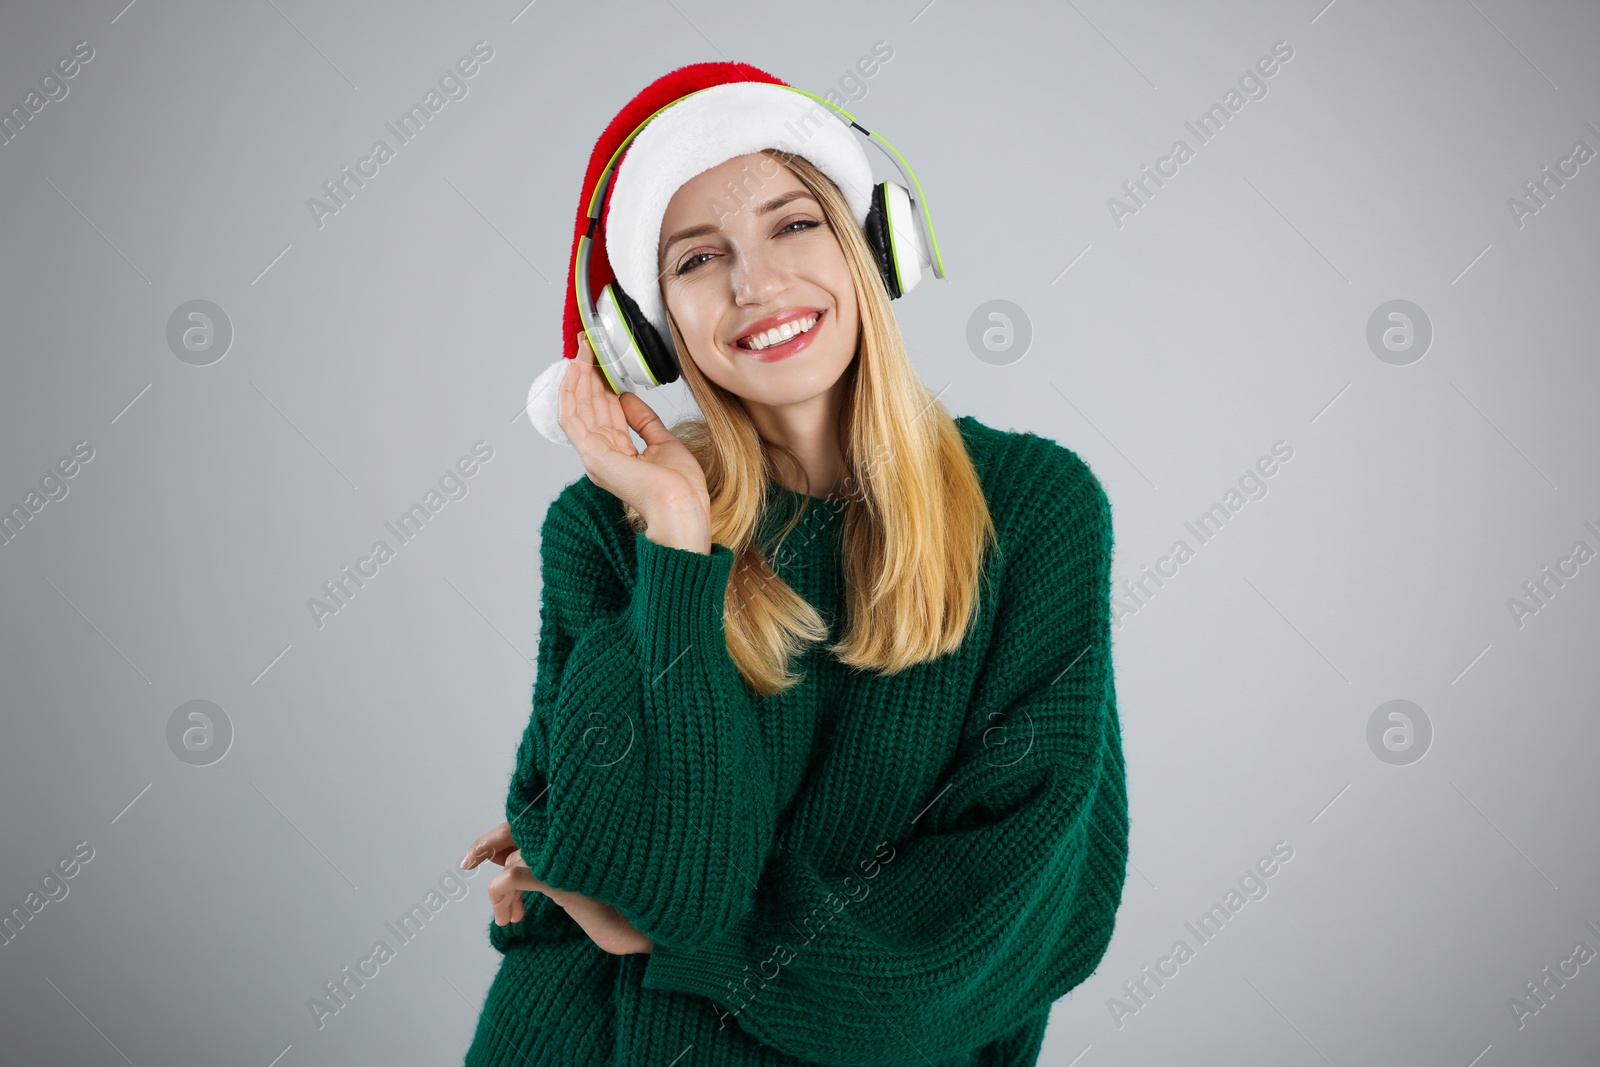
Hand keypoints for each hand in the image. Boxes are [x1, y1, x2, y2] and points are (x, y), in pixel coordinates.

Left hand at [461, 821, 653, 954]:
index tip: (477, 852)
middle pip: (516, 832)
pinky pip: (511, 879)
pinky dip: (501, 897)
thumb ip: (546, 863)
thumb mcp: (573, 881)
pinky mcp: (559, 877)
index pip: (529, 820)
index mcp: (577, 831)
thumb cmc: (612, 906)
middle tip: (467, 862)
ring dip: (501, 893)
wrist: (640, 928)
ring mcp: (566, 854)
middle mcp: (572, 834)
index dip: (500, 833)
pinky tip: (511, 918)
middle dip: (487, 845)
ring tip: (509, 919)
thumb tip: (503, 857)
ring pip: (511, 862)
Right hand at [559, 333, 709, 547]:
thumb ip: (643, 421)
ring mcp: (593, 456)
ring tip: (582, 352)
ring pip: (577, 409)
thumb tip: (626, 398)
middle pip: (588, 408)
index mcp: (616, 456)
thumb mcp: (663, 442)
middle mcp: (600, 456)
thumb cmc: (679, 487)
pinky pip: (572, 418)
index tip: (602, 363)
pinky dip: (571, 393)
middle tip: (588, 348)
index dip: (600, 386)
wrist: (682, 506)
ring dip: (578, 378)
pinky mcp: (592, 454)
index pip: (603, 414)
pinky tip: (576, 372)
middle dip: (587, 376)